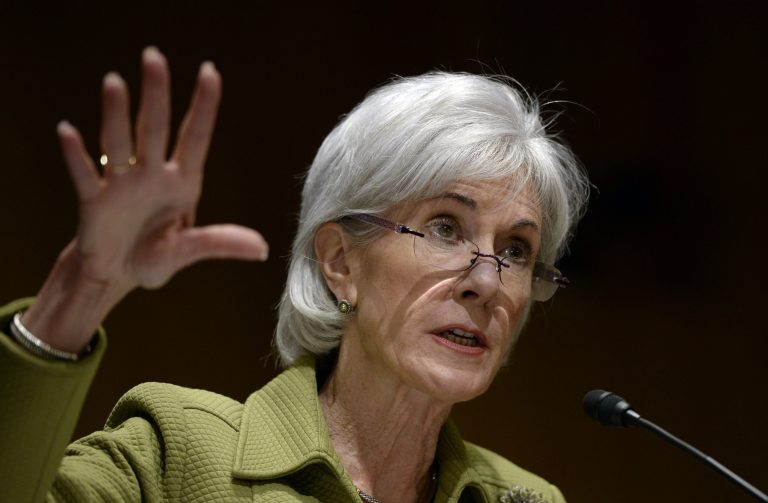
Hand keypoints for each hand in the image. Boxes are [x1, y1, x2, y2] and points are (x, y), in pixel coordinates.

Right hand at [59, 47, 267, 296]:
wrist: (116, 273)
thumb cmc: (156, 256)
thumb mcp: (189, 251)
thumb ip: (221, 243)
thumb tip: (263, 249)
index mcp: (181, 184)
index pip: (195, 138)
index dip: (203, 107)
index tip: (210, 72)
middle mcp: (151, 175)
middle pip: (154, 129)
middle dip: (156, 95)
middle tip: (154, 56)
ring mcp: (121, 184)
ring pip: (118, 143)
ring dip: (116, 115)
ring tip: (115, 82)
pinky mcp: (93, 201)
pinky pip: (84, 175)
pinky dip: (75, 156)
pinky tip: (67, 131)